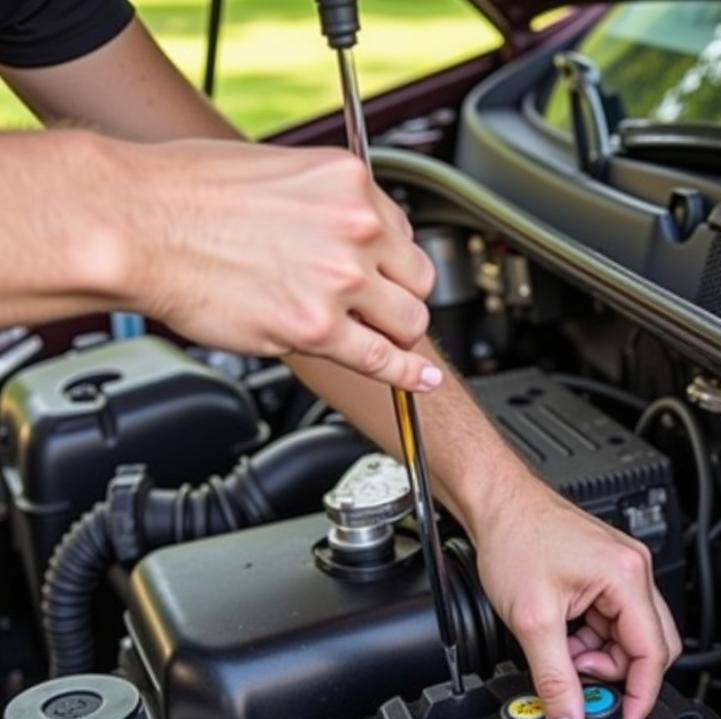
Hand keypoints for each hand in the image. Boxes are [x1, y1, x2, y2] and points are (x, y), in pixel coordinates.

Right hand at [120, 139, 440, 390]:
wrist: (137, 223)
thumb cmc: (183, 192)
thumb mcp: (274, 171)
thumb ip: (321, 205)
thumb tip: (339, 231)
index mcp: (349, 182)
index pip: (402, 232)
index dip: (390, 260)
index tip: (383, 275)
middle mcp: (355, 228)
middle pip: (417, 278)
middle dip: (399, 297)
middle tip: (378, 309)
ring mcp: (339, 280)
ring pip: (408, 322)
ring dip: (396, 334)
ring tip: (378, 339)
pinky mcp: (315, 328)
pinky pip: (382, 360)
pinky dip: (406, 376)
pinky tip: (419, 382)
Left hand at [473, 477, 681, 718]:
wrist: (496, 503)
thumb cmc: (514, 538)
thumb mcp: (532, 621)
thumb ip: (554, 680)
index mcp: (627, 577)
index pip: (654, 654)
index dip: (640, 697)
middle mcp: (633, 570)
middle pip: (649, 646)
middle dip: (616, 675)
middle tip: (582, 687)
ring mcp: (621, 569)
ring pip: (627, 637)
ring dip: (597, 656)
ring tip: (560, 653)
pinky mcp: (605, 573)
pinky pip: (611, 621)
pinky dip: (589, 639)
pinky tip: (562, 636)